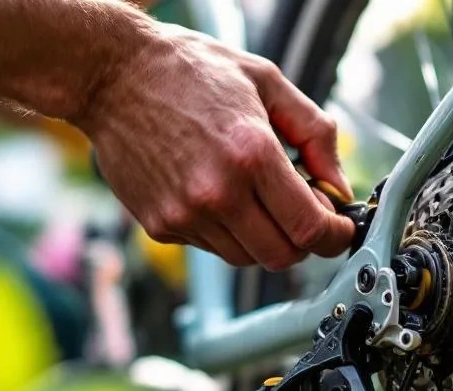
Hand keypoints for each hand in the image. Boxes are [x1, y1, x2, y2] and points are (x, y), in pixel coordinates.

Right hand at [79, 23, 354, 270]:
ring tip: (255, 196)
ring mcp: (185, 214)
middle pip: (281, 256)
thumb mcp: (267, 82)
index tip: (339, 228)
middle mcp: (217, 192)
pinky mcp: (161, 225)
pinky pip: (211, 246)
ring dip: (263, 237)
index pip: (310, 228)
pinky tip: (218, 192)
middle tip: (303, 214)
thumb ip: (315, 134)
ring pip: (246, 258)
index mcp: (251, 154)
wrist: (112, 76)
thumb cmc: (189, 71)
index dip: (335, 236)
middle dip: (303, 243)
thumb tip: (339, 185)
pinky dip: (226, 230)